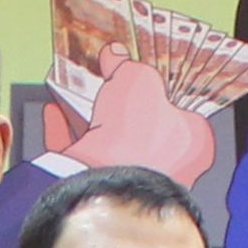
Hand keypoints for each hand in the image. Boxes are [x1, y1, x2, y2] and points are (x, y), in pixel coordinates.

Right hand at [42, 80, 222, 189]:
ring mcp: (131, 181)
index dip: (163, 90)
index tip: (144, 74)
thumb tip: (117, 55)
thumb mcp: (139, 81)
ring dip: (91, 117)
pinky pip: (80, 157)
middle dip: (122, 104)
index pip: (184, 112)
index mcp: (192, 144)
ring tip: (74, 93)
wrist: (104, 188)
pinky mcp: (99, 191)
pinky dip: (66, 135)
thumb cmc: (138, 139)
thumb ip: (127, 67)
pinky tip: (55, 114)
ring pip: (109, 143)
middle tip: (107, 79)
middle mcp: (166, 168)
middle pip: (142, 126)